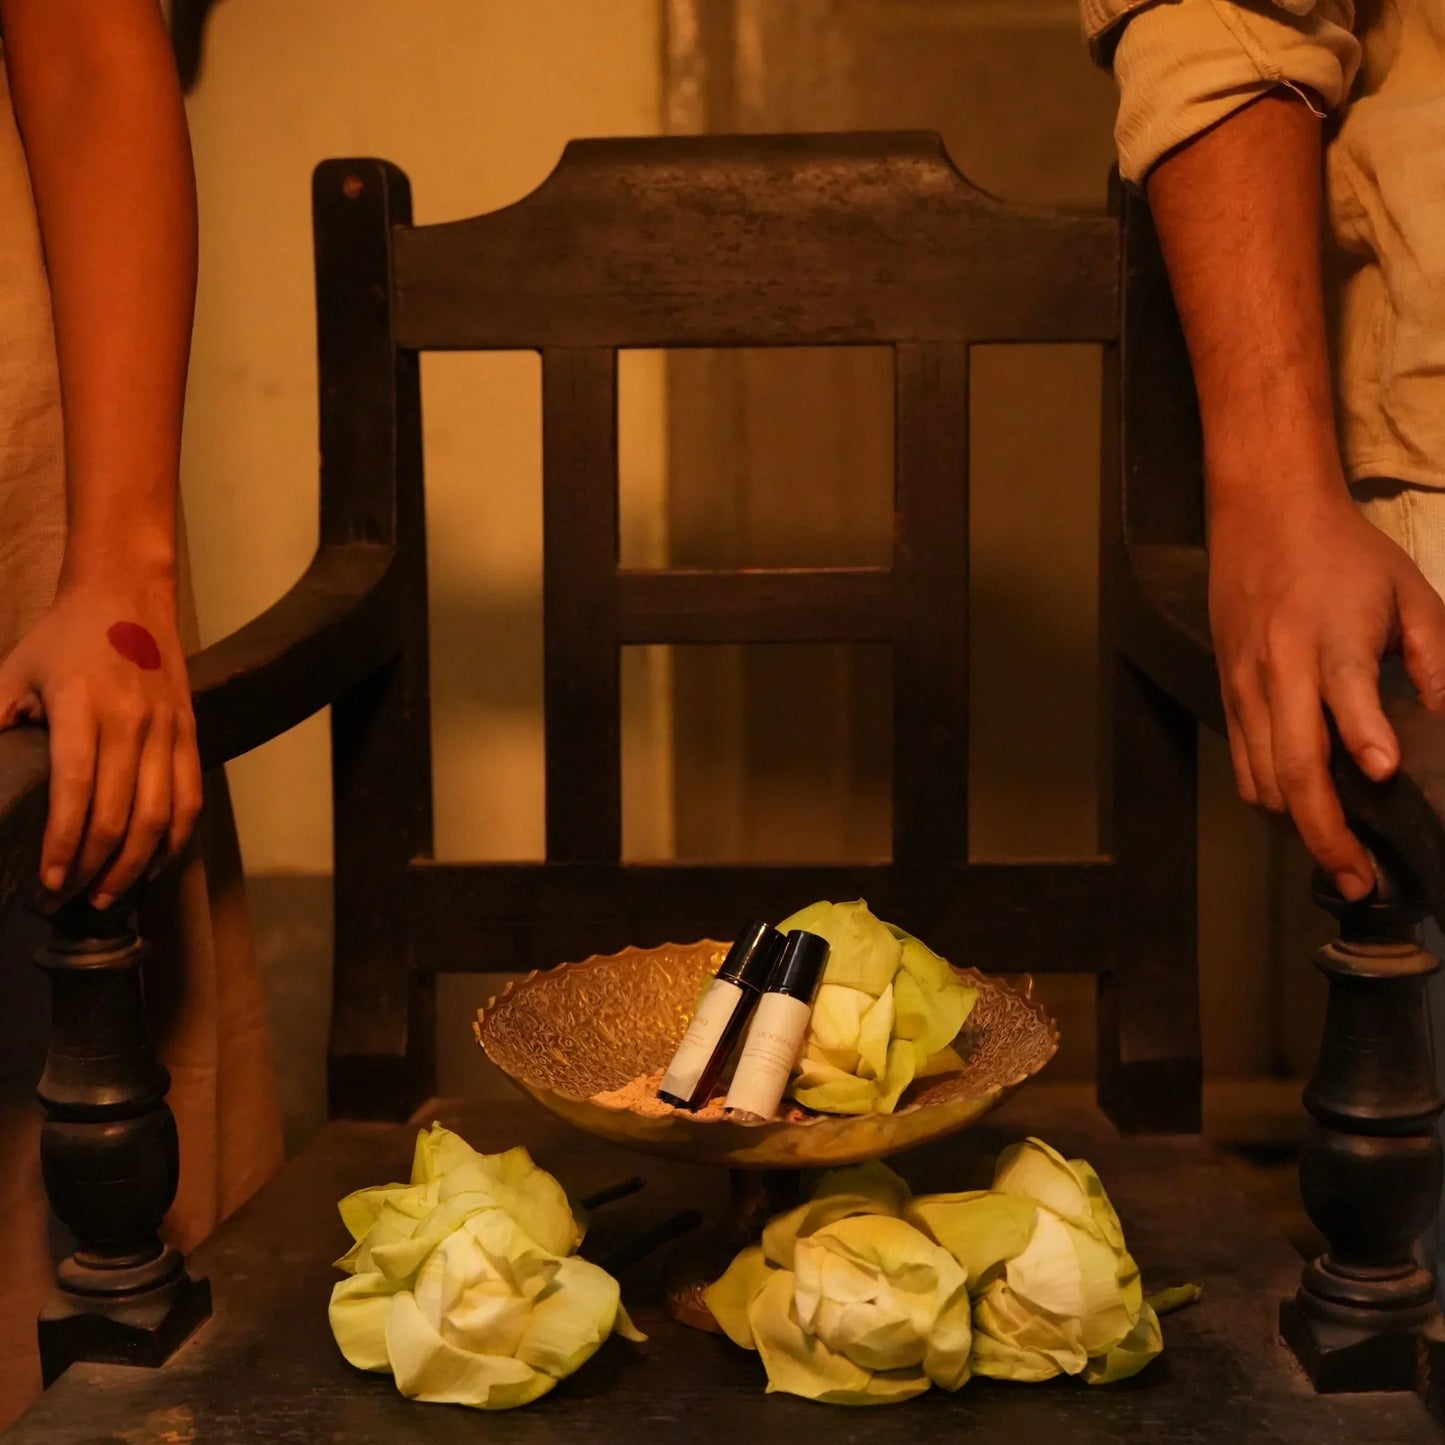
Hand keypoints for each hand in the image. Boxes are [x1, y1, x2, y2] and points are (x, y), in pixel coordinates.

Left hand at [0, 580, 200, 908]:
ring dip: (136, 864)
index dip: (65, 842)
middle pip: (120, 813)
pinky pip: (189, 798)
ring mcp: (167, 729)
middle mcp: (131, 721)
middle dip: (95, 866)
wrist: (129, 596)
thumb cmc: (63, 637)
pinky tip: (153, 864)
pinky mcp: (190, 733)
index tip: (50, 880)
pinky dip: (175, 840)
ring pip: (160, 814)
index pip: (76, 790)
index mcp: (80, 706)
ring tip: (109, 894)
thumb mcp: (12, 672)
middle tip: (69, 898)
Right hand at [1210, 489, 1444, 899]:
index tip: (1383, 773)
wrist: (1261, 515)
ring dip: (1299, 826)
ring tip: (1340, 861)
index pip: (1344, 693)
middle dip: (1326, 831)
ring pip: (1263, 777)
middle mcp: (1281, 668)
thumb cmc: (1342, 554)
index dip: (1362, 736)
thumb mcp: (1410, 594)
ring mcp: (1247, 685)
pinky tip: (1303, 814)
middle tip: (1360, 877)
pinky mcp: (1228, 693)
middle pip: (1293, 764)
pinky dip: (1272, 798)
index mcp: (1331, 636)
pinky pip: (1244, 763)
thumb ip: (1436, 660)